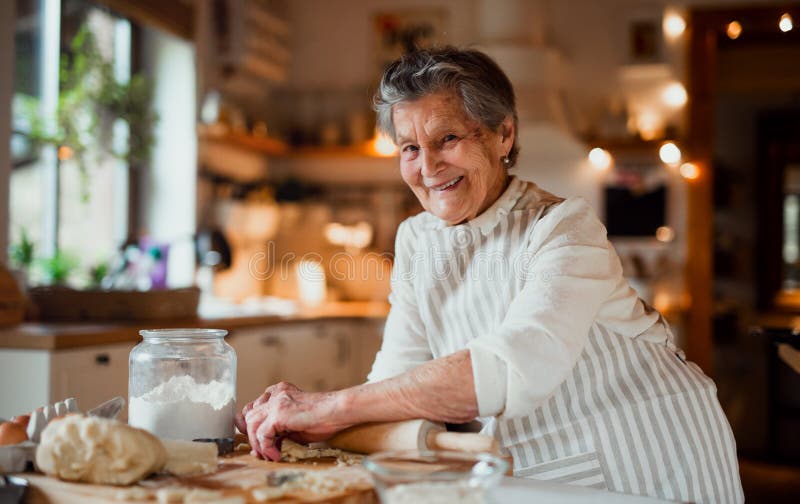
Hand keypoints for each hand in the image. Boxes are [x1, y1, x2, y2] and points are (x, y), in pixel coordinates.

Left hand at [234, 382, 348, 460]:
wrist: (338, 412)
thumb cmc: (323, 419)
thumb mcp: (294, 425)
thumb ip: (276, 431)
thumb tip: (258, 449)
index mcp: (279, 392)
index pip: (253, 408)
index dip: (252, 427)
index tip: (258, 444)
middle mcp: (275, 393)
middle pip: (249, 417)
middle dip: (253, 438)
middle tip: (263, 453)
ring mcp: (276, 402)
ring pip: (252, 425)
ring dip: (258, 444)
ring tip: (271, 455)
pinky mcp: (279, 413)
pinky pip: (262, 434)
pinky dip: (266, 448)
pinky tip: (277, 454)